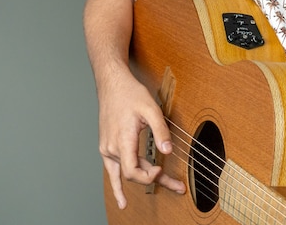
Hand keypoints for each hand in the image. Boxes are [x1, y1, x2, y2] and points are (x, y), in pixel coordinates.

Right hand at [97, 69, 185, 207]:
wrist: (112, 84)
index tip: (161, 169)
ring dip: (145, 178)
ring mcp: (107, 149)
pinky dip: (118, 186)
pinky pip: (113, 171)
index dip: (148, 176)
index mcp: (122, 140)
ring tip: (168, 185)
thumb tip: (168, 151)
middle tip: (178, 186)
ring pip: (127, 172)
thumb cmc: (130, 94)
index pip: (133, 171)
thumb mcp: (151, 109)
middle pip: (133, 174)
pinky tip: (122, 200)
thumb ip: (160, 131)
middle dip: (156, 179)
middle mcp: (111, 148)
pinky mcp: (107, 147)